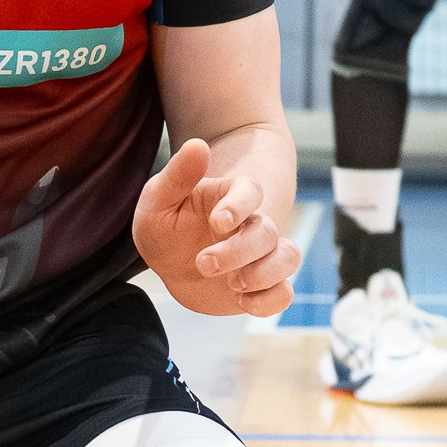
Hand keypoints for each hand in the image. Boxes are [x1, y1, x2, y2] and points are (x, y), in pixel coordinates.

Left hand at [133, 136, 299, 317]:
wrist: (169, 266)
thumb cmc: (164, 226)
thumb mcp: (158, 201)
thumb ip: (177, 175)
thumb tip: (197, 145)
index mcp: (229, 198)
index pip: (250, 191)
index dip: (240, 205)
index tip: (217, 221)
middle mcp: (251, 224)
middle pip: (267, 231)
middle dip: (238, 252)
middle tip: (202, 263)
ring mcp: (260, 255)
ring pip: (289, 258)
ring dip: (264, 274)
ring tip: (233, 284)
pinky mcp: (262, 285)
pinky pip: (284, 293)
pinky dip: (269, 300)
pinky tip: (241, 301)